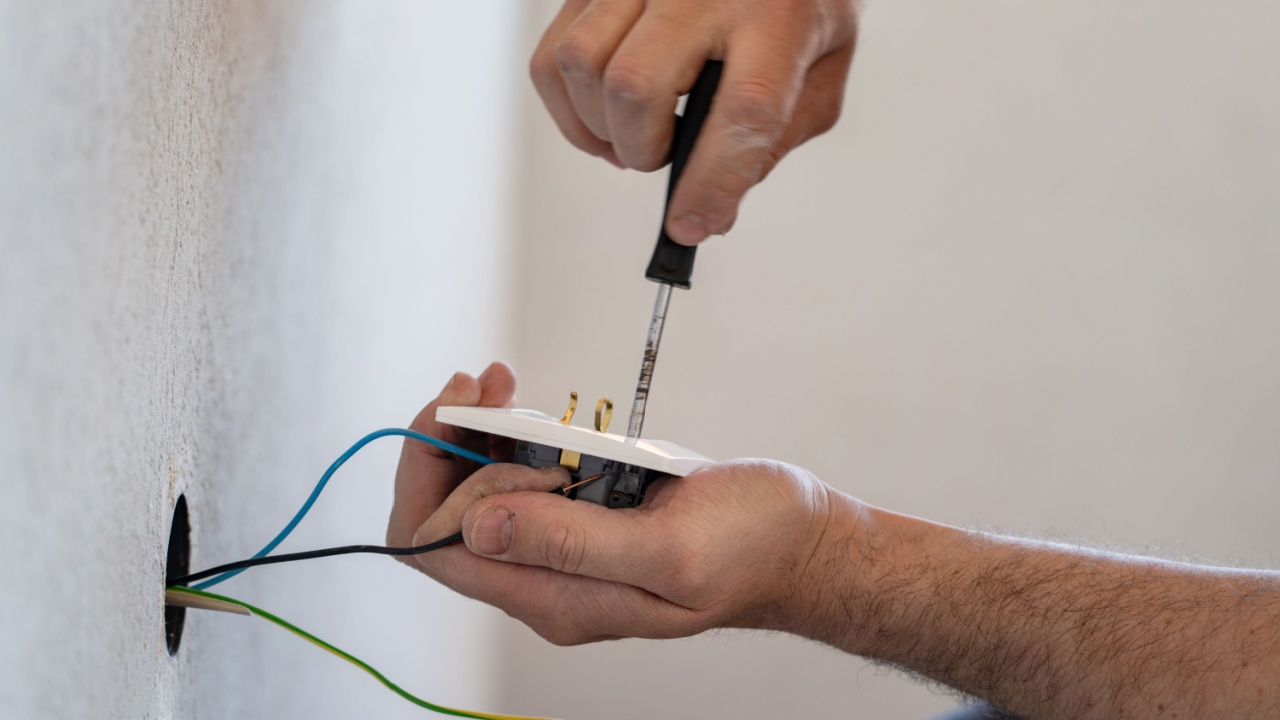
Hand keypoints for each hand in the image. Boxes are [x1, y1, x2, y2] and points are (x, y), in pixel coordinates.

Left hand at [388, 365, 843, 643]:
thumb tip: (475, 528)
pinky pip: (519, 477)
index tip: (461, 413)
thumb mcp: (667, 546)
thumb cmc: (753, 546)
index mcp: (555, 598)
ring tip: (503, 382)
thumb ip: (571, 543)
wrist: (802, 541)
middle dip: (451, 440)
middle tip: (492, 383)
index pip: (434, 550)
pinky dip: (513, 433)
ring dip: (478, 429)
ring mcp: (562, 550)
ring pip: (476, 490)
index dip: (428, 477)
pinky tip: (530, 405)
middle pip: (445, 514)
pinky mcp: (583, 519)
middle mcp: (545, 581)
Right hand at [531, 0, 860, 244]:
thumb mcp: (821, 69)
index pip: (743, 109)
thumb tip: (711, 213)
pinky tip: (605, 112)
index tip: (689, 226)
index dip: (712, 182)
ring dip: (600, 128)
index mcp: (777, 14)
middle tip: (666, 156)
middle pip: (636, 86)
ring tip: (635, 134)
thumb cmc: (796, 1)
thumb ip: (774, 140)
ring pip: (582, 66)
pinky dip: (568, 106)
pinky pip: (553, 55)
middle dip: (643, 149)